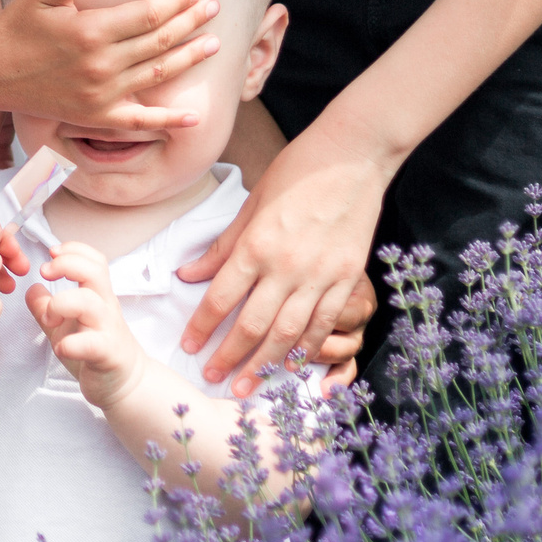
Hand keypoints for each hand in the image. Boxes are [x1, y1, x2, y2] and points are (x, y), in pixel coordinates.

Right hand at [0, 0, 220, 130]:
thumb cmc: (16, 25)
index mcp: (90, 30)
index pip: (148, 14)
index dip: (176, 2)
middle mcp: (100, 64)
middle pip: (159, 42)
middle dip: (191, 23)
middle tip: (214, 8)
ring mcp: (100, 94)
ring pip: (156, 74)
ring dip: (189, 58)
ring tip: (214, 45)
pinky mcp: (95, 116)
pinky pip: (139, 122)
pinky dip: (168, 122)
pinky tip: (193, 118)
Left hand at [26, 241, 145, 411]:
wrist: (125, 384)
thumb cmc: (94, 349)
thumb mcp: (64, 325)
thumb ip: (45, 306)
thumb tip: (31, 287)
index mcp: (97, 296)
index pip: (94, 260)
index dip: (73, 250)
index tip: (51, 254)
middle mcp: (105, 307)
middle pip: (95, 271)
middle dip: (66, 265)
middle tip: (45, 273)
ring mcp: (107, 329)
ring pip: (89, 303)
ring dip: (60, 305)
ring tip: (49, 319)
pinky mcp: (107, 354)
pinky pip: (90, 343)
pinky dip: (70, 345)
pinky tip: (61, 348)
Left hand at [173, 121, 388, 396]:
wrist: (353, 155)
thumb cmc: (296, 171)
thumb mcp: (250, 203)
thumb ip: (222, 246)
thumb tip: (188, 275)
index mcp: (256, 243)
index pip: (221, 297)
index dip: (202, 326)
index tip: (188, 346)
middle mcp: (286, 265)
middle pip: (253, 324)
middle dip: (230, 356)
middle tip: (213, 378)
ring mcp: (321, 275)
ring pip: (290, 333)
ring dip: (266, 364)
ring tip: (249, 386)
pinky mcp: (348, 278)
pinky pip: (325, 323)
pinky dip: (308, 348)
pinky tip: (294, 366)